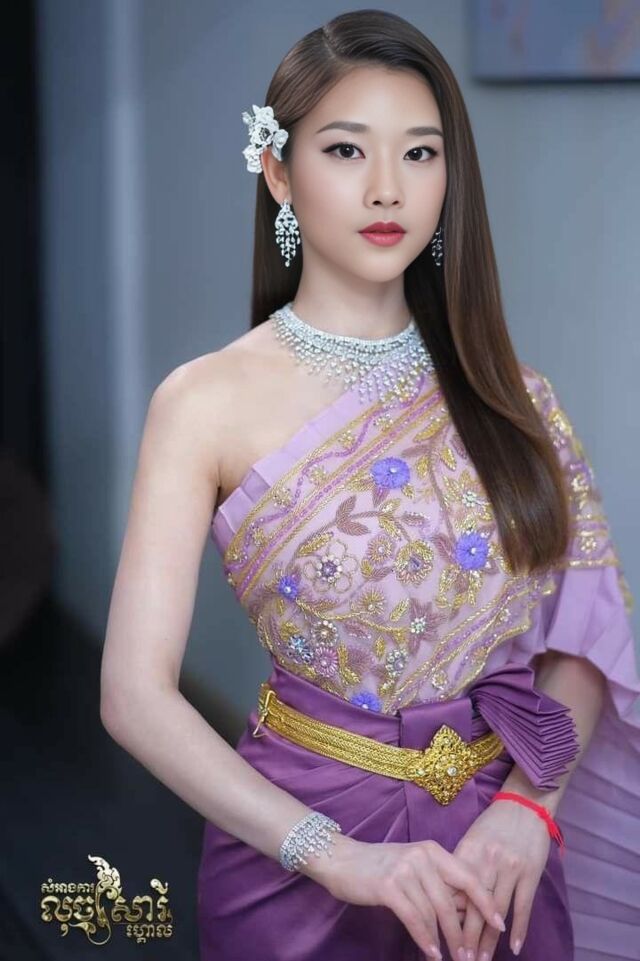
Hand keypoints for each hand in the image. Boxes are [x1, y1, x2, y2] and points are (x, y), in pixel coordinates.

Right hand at [304, 832, 505, 959]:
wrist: (341, 859)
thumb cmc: (379, 866)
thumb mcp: (413, 866)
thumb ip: (436, 882)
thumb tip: (465, 911)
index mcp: (432, 850)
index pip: (468, 876)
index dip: (485, 902)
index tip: (499, 925)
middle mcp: (422, 856)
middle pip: (452, 901)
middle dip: (464, 933)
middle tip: (472, 956)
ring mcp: (405, 870)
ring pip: (433, 913)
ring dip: (444, 941)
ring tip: (451, 959)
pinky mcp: (388, 886)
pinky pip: (414, 918)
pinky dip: (424, 939)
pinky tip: (431, 954)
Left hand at [450, 797, 550, 958]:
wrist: (525, 804)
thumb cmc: (494, 822)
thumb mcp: (472, 839)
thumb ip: (462, 866)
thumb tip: (451, 898)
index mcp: (469, 851)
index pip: (454, 890)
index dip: (447, 916)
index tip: (439, 937)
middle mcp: (488, 861)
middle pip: (474, 906)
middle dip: (466, 937)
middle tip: (459, 959)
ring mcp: (510, 868)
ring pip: (497, 911)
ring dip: (489, 940)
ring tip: (481, 960)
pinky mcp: (530, 873)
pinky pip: (524, 906)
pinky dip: (519, 929)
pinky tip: (514, 947)